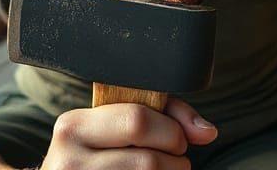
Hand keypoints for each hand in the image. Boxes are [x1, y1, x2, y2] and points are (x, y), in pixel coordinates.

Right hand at [40, 97, 217, 168]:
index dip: (169, 130)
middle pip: (149, 161)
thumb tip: (206, 131)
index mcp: (73, 127)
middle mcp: (70, 163)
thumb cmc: (96, 155)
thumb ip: (159, 113)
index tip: (175, 136)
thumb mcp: (111, 126)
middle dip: (175, 159)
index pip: (137, 120)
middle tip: (175, 158)